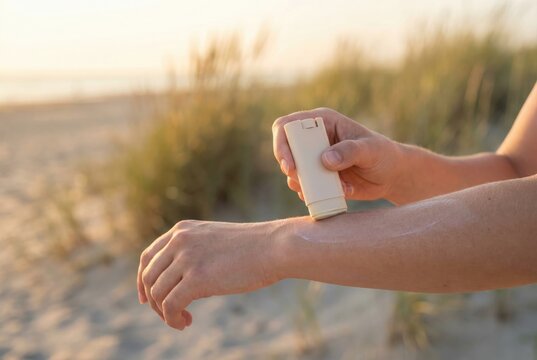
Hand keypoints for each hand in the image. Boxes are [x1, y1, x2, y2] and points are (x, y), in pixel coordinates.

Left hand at [137, 220, 282, 329]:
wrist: (274, 247)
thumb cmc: (251, 248)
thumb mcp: (214, 242)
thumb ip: (193, 253)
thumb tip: (178, 284)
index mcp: (182, 230)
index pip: (147, 257)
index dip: (142, 282)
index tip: (146, 299)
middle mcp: (179, 241)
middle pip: (148, 278)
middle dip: (154, 301)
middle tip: (171, 314)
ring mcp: (187, 258)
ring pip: (157, 294)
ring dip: (165, 313)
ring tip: (183, 320)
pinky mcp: (197, 278)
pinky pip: (170, 305)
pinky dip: (173, 319)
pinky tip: (186, 322)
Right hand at [272, 108, 403, 201]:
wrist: (391, 175)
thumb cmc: (383, 154)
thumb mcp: (370, 150)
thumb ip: (350, 151)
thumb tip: (325, 159)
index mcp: (322, 122)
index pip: (288, 126)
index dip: (282, 144)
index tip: (290, 165)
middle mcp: (313, 139)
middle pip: (284, 150)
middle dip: (289, 168)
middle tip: (301, 182)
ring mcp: (313, 159)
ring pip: (292, 172)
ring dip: (304, 183)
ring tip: (333, 187)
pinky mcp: (317, 177)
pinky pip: (303, 187)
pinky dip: (313, 194)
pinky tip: (338, 193)